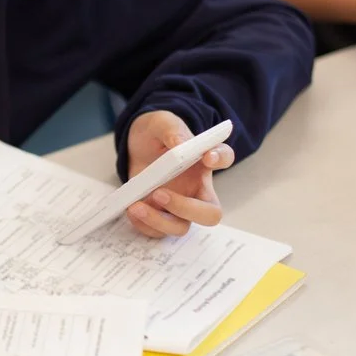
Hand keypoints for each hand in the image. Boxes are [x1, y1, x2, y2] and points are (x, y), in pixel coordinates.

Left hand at [123, 111, 233, 238]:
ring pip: (181, 228)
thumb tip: (179, 143)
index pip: (224, 158)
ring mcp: (178, 206)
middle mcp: (196, 189)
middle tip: (159, 193)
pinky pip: (157, 231)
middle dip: (186, 209)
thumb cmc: (157, 134)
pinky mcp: (159, 214)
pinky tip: (131, 209)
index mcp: (202, 163)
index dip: (221, 159)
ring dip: (158, 221)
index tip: (208, 157)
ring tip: (135, 206)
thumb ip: (171, 130)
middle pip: (210, 214)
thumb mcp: (162, 123)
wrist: (138, 145)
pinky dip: (144, 225)